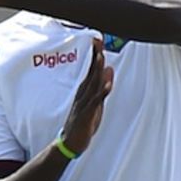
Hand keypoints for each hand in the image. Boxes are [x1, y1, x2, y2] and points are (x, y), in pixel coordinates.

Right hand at [59, 39, 113, 155]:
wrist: (71, 141)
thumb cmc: (84, 121)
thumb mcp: (96, 103)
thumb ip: (103, 87)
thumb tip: (109, 70)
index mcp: (85, 90)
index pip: (91, 69)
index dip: (95, 54)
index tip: (98, 39)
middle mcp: (84, 93)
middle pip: (91, 72)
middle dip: (95, 56)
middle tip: (98, 39)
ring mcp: (84, 103)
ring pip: (92, 84)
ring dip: (96, 70)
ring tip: (101, 56)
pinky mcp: (87, 113)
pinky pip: (95, 102)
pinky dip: (101, 92)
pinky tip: (106, 84)